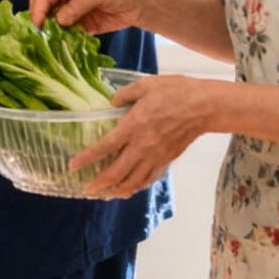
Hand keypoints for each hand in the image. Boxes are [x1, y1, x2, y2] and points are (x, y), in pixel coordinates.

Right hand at [30, 0, 153, 34]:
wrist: (140, 3)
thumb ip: (79, 5)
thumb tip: (59, 19)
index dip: (39, 7)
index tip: (37, 23)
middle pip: (45, 7)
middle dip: (41, 19)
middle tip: (41, 34)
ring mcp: (73, 11)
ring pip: (53, 22)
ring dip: (51, 31)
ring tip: (49, 42)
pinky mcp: (81, 25)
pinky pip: (66, 33)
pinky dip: (62, 39)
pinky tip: (62, 45)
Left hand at [75, 74, 207, 198]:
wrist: (205, 107)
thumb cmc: (176, 92)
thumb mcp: (147, 84)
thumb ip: (125, 94)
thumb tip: (112, 102)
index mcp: (134, 125)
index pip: (105, 146)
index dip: (87, 158)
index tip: (73, 166)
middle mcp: (143, 145)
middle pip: (117, 171)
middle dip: (100, 183)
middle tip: (87, 189)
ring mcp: (156, 155)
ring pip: (133, 180)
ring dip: (117, 189)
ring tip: (106, 193)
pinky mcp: (167, 159)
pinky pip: (149, 178)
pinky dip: (137, 186)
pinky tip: (130, 188)